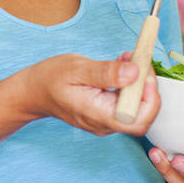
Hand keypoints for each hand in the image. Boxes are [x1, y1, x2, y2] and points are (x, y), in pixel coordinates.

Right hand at [21, 52, 159, 136]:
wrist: (34, 92)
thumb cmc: (51, 79)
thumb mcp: (77, 69)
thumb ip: (106, 72)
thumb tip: (134, 73)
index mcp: (98, 115)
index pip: (138, 120)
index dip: (149, 97)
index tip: (143, 71)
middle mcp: (104, 124)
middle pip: (143, 115)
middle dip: (148, 87)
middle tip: (140, 61)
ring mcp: (106, 121)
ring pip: (138, 108)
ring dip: (140, 83)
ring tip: (130, 58)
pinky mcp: (106, 115)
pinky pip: (128, 104)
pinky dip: (132, 85)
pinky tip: (123, 67)